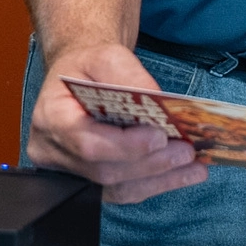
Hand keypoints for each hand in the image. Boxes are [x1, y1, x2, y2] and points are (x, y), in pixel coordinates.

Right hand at [28, 44, 207, 202]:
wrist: (80, 74)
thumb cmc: (89, 64)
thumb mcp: (107, 55)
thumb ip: (128, 75)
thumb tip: (156, 98)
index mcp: (51, 118)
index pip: (87, 143)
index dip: (124, 145)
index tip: (159, 137)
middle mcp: (54, 151)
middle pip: (104, 169)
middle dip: (150, 163)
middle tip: (186, 152)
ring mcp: (69, 170)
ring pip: (115, 186)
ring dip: (159, 178)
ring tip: (194, 166)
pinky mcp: (88, 178)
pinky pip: (121, 189)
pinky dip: (154, 183)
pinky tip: (183, 173)